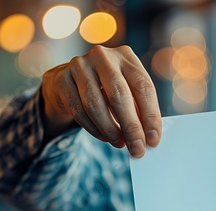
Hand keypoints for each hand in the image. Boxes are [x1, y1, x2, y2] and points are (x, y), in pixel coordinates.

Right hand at [41, 45, 161, 157]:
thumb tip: (149, 137)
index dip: (150, 115)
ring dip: (110, 130)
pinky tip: (104, 137)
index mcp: (126, 56)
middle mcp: (103, 56)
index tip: (153, 139)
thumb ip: (138, 110)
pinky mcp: (62, 80)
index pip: (143, 86)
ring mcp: (79, 65)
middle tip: (137, 148)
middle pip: (119, 94)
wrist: (68, 82)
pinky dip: (93, 128)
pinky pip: (78, 110)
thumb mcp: (126, 92)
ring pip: (96, 105)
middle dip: (131, 126)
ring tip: (120, 144)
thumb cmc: (105, 90)